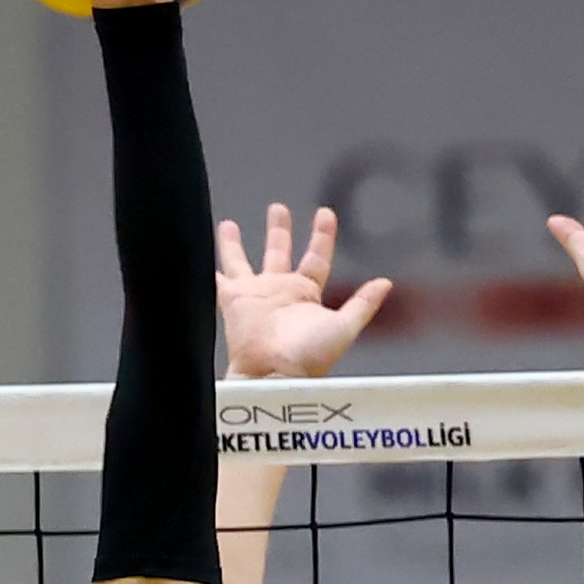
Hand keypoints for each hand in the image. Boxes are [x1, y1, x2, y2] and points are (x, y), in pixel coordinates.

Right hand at [217, 203, 392, 378]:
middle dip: (279, 230)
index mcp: (306, 295)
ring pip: (242, 261)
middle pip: (279, 252)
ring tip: (229, 224)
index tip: (324, 214)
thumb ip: (363, 304)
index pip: (316, 257)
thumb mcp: (344, 326)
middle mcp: (279, 292)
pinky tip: (199, 254)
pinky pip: (217, 279)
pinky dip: (207, 268)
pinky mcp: (233, 301)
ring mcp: (254, 295)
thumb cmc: (309, 357)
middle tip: (278, 209)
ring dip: (235, 244)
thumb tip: (385, 283)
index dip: (321, 235)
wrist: (274, 374)